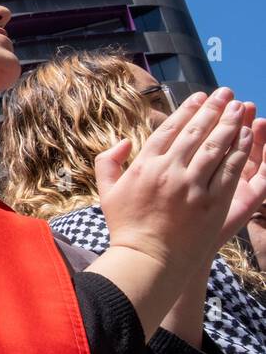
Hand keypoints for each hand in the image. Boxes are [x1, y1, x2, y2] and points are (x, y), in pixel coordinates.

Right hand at [99, 88, 263, 270]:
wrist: (147, 260)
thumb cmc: (126, 226)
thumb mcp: (107, 191)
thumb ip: (108, 162)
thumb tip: (124, 141)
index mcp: (144, 165)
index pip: (169, 129)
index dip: (187, 110)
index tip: (200, 97)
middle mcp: (169, 171)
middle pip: (196, 132)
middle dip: (213, 109)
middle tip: (226, 93)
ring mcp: (193, 186)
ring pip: (215, 147)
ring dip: (230, 124)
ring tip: (239, 106)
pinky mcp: (212, 202)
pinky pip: (230, 170)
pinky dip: (240, 150)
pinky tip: (246, 135)